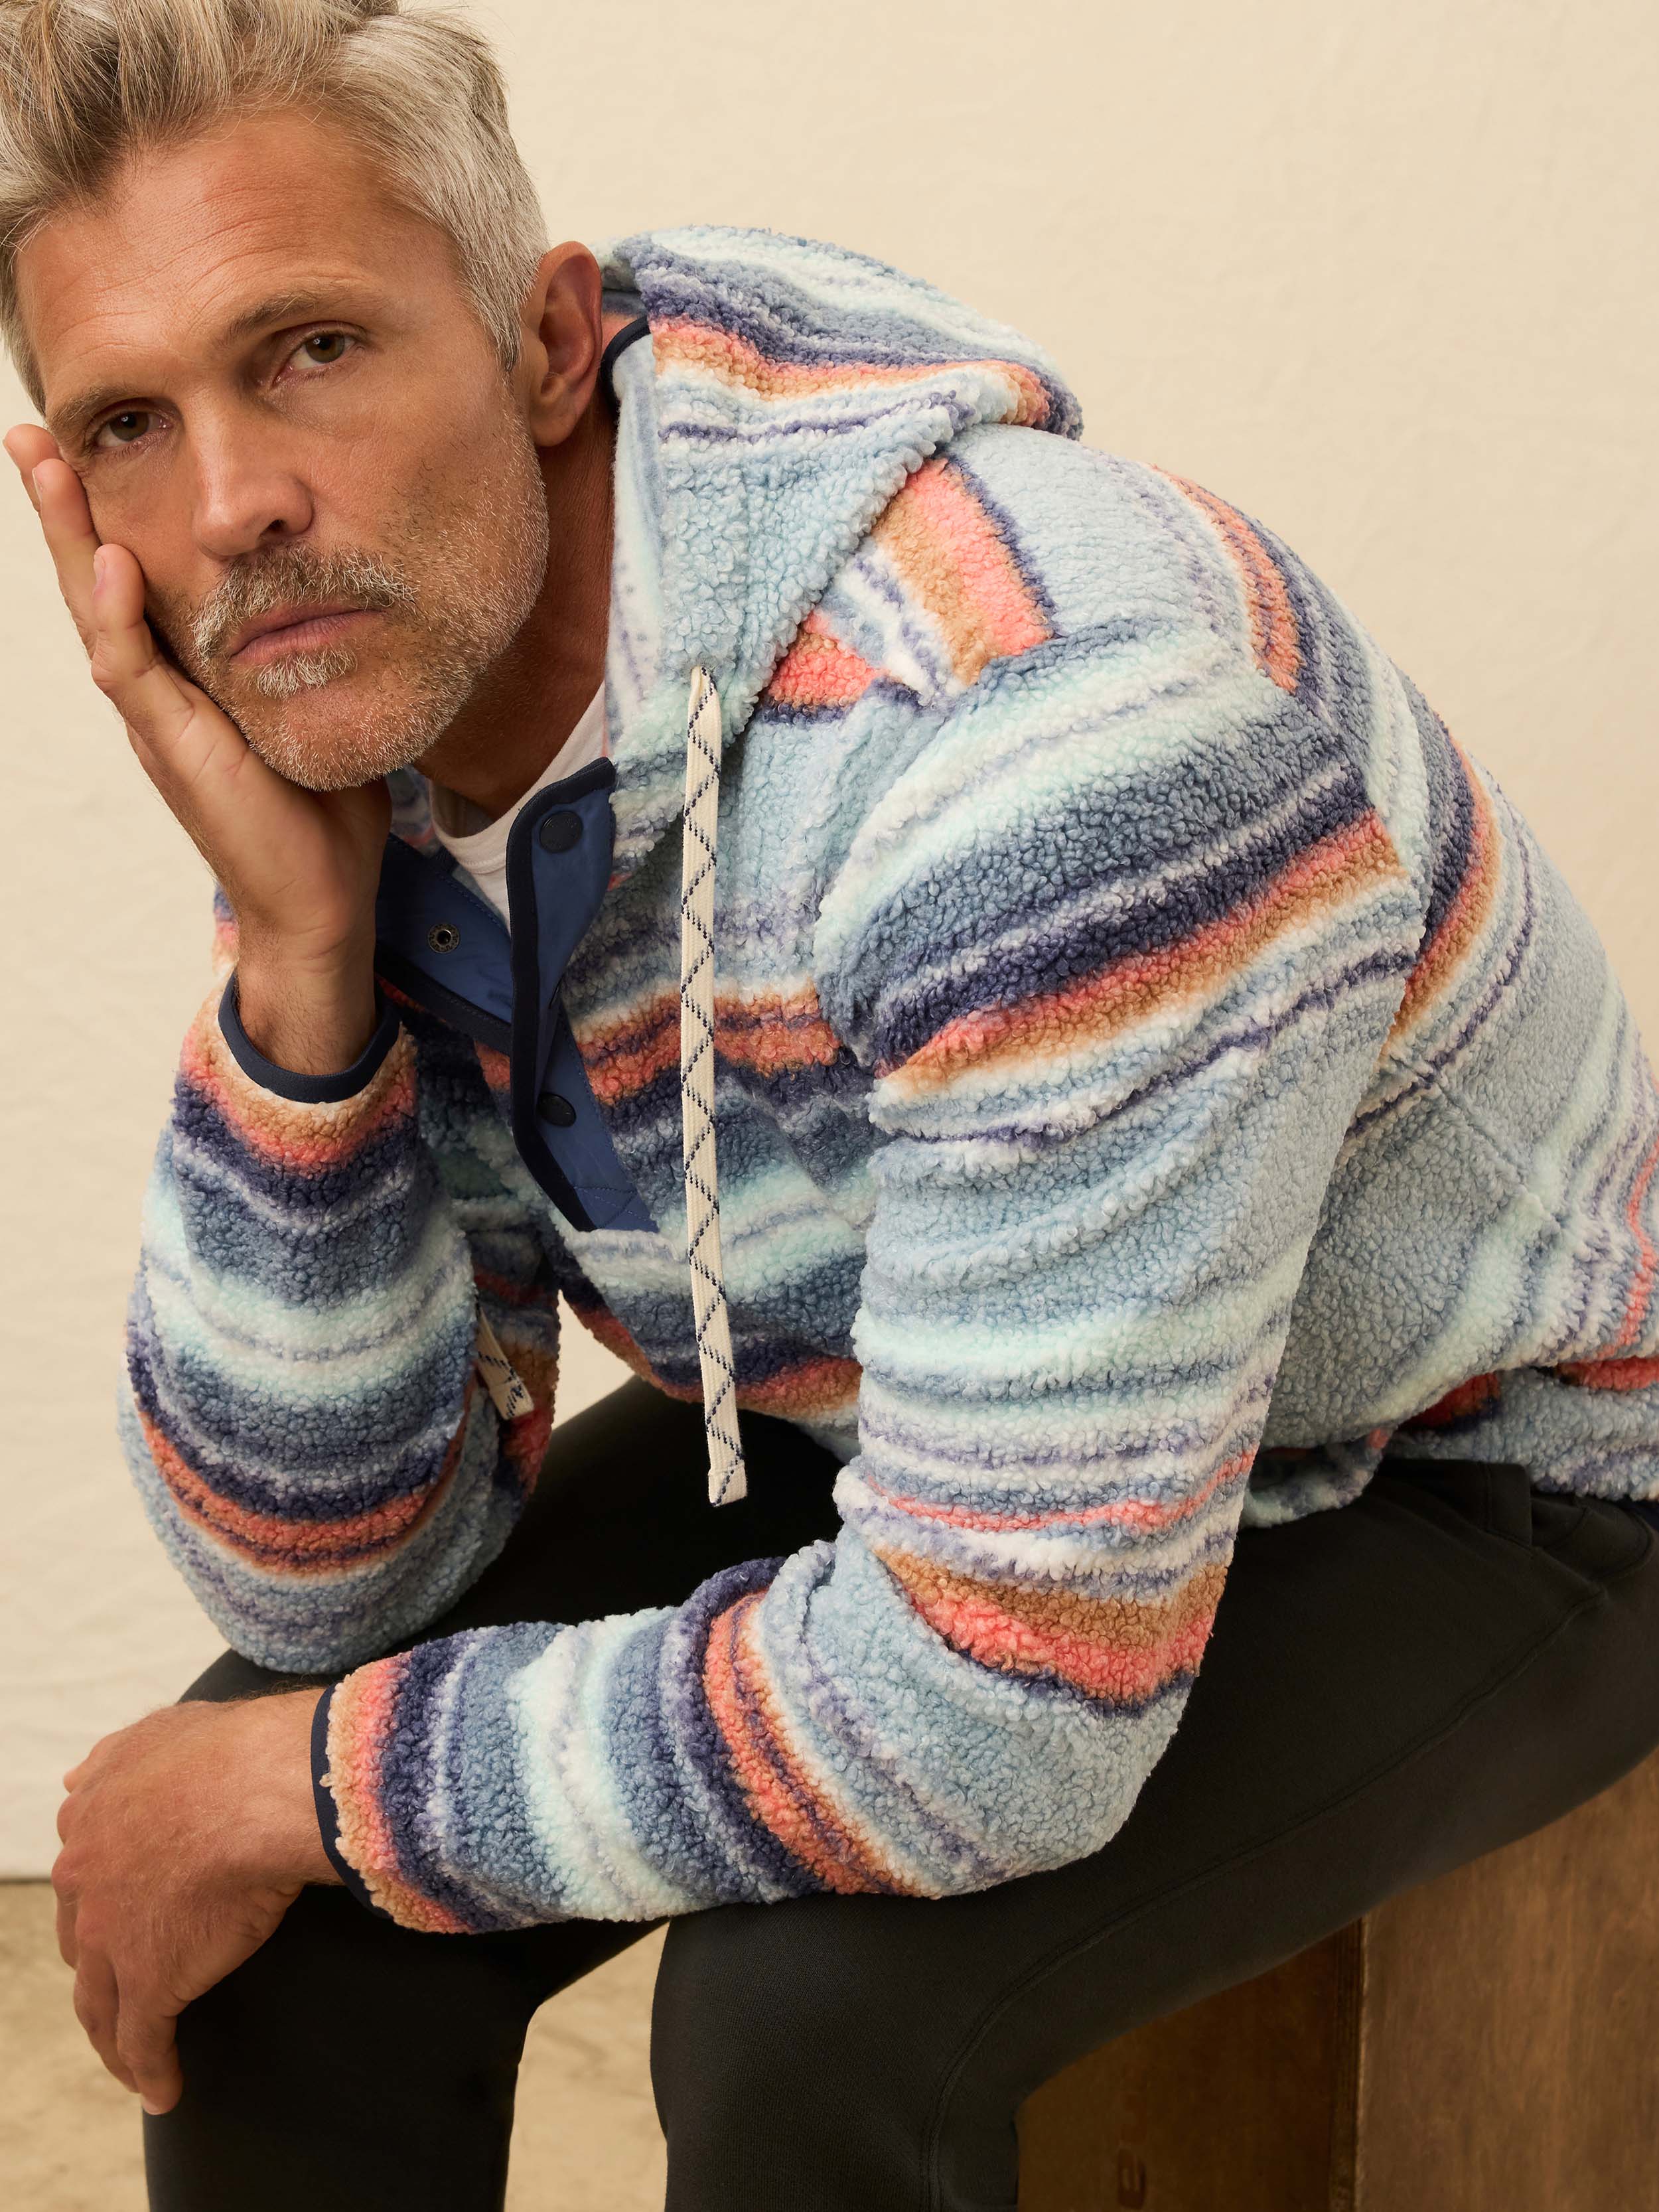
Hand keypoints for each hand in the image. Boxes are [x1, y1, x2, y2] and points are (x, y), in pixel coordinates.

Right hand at [3, 424, 388, 1071]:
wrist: (320, 902)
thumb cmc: (325, 816)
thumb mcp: (319, 711)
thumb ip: (314, 658)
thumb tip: (353, 602)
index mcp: (188, 678)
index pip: (137, 581)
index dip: (110, 516)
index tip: (91, 447)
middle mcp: (158, 692)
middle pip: (95, 581)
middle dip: (64, 507)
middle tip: (33, 432)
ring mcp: (157, 719)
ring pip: (96, 613)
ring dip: (70, 538)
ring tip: (46, 464)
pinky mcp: (172, 749)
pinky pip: (133, 672)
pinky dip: (118, 616)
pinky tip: (111, 562)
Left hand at [51, 1690, 338, 2116]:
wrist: (258, 1786)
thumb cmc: (228, 1750)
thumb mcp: (158, 1732)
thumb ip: (115, 1757)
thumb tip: (74, 1779)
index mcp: (88, 1821)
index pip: (84, 1876)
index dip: (100, 1900)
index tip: (118, 1917)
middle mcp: (85, 1881)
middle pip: (80, 1943)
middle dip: (99, 1965)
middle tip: (125, 1986)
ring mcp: (111, 1937)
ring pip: (100, 2004)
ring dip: (114, 2039)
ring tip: (133, 2066)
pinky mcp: (152, 1982)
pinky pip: (142, 2041)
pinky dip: (149, 2072)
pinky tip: (163, 2092)